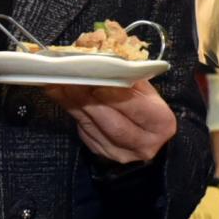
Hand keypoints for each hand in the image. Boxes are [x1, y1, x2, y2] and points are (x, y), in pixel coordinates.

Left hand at [46, 76, 179, 164]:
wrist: (147, 135)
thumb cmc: (147, 106)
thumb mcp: (147, 90)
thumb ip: (130, 81)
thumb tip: (105, 65)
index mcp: (161, 123)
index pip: (137, 109)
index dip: (116, 97)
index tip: (97, 84)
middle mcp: (144, 144)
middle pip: (112, 124)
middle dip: (89, 101)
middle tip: (70, 80)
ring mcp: (121, 153)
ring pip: (93, 127)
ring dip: (73, 103)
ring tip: (57, 83)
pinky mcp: (102, 153)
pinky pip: (84, 131)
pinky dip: (71, 110)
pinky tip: (59, 94)